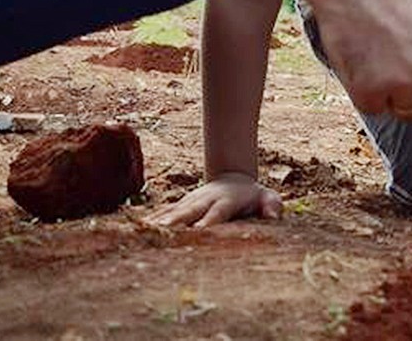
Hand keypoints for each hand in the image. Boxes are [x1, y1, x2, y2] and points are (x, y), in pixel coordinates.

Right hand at [147, 173, 281, 227]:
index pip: (216, 213)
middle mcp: (204, 200)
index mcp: (225, 201)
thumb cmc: (252, 195)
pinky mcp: (180, 205)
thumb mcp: (267, 197)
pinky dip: (151, 220)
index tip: (199, 232)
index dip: (208, 222)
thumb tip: (274, 216)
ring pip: (172, 212)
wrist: (232, 179)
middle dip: (177, 222)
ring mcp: (190, 201)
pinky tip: (137, 229)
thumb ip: (272, 205)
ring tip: (144, 232)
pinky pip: (163, 212)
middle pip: (189, 212)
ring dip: (159, 222)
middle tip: (163, 232)